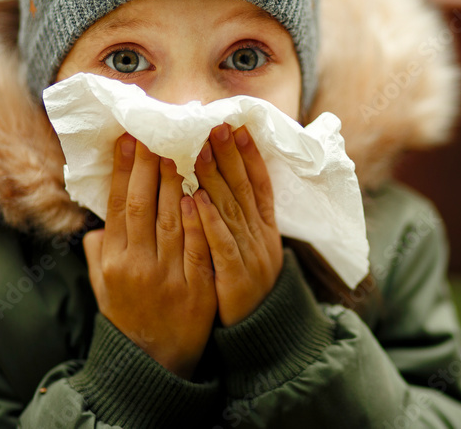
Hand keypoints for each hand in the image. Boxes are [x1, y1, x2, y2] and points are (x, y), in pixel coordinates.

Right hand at [82, 133, 216, 378]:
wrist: (155, 362)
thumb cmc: (129, 317)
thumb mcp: (103, 286)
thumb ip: (99, 252)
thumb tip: (98, 222)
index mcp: (113, 260)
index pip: (117, 206)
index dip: (122, 171)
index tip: (127, 141)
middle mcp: (136, 265)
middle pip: (141, 206)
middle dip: (147, 167)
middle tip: (154, 135)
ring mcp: (167, 277)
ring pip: (168, 221)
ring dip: (173, 184)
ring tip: (179, 153)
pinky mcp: (195, 288)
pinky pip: (196, 247)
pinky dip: (195, 221)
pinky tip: (196, 196)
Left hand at [193, 123, 282, 326]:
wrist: (259, 334)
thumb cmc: (241, 285)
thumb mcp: (245, 248)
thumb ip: (232, 220)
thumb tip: (213, 186)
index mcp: (264, 229)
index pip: (258, 184)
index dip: (250, 155)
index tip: (238, 127)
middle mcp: (261, 237)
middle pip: (245, 190)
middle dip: (231, 156)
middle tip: (217, 126)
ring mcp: (252, 257)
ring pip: (233, 211)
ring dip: (217, 179)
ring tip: (200, 151)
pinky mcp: (238, 279)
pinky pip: (222, 245)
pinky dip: (210, 221)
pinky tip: (197, 200)